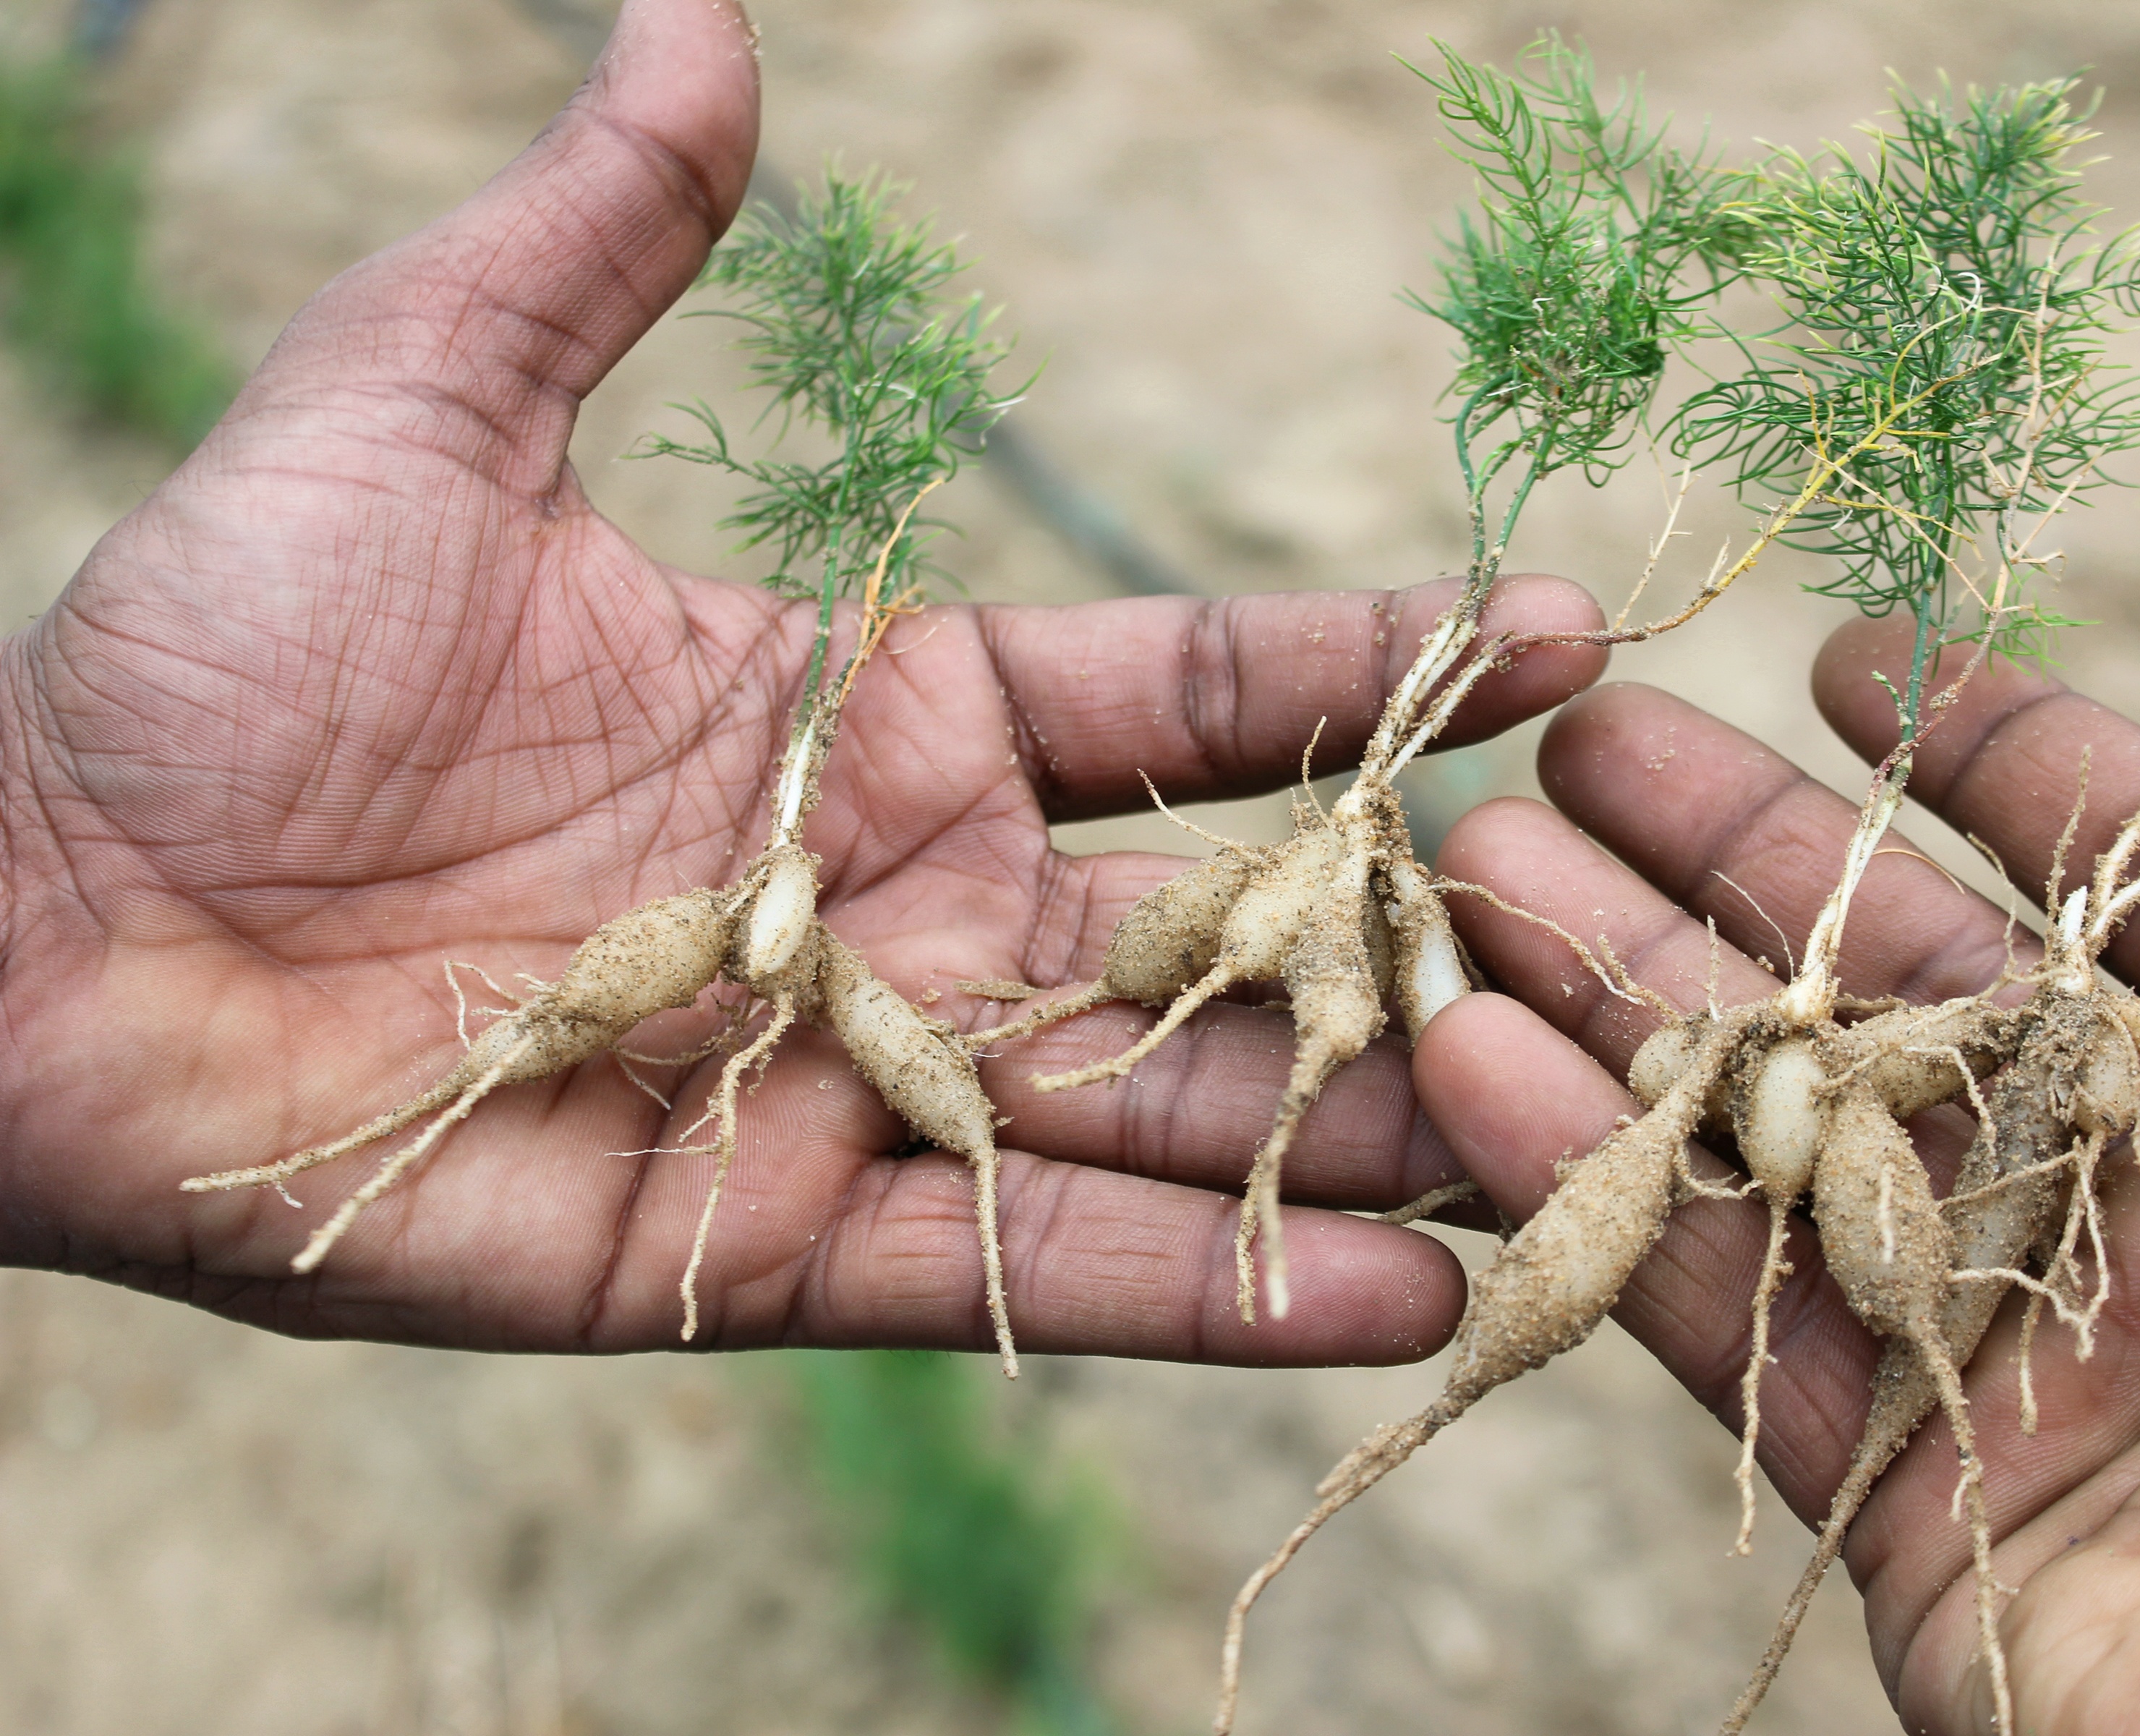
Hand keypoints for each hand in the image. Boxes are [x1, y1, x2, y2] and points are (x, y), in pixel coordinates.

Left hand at [0, 0, 1601, 1356]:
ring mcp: (874, 1082)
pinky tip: (1407, 1295)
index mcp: (884, 716)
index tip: (1553, 632)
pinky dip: (1214, 1291)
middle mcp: (922, 909)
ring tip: (1583, 1136)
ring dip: (1374, 1126)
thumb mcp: (424, 397)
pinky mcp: (784, 1245)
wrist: (35, 921)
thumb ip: (599, 241)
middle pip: (1231, 921)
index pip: (1191, 694)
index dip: (1373, 664)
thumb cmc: (214, 653)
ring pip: (1174, 1108)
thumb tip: (697, 7)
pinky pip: (1030, 1269)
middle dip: (1426, 926)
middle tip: (1639, 925)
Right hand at [1419, 619, 2139, 1732]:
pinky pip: (1716, 1310)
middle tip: (1568, 740)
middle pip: (1894, 987)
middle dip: (1727, 853)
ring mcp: (2010, 1341)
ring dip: (1612, 996)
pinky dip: (1587, 1187)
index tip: (1836, 660)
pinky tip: (1474, 1057)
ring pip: (1771, 1134)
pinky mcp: (1901, 1485)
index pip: (2109, 878)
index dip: (1975, 757)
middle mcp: (2138, 1197)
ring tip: (1467, 866)